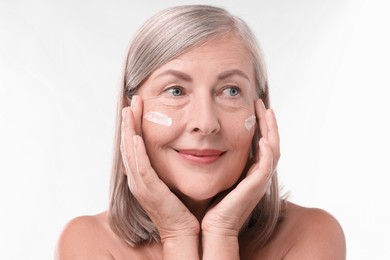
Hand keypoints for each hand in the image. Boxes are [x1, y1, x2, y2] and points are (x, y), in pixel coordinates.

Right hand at [120, 96, 198, 241]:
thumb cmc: (182, 207)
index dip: (134, 125)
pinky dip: (138, 151)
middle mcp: (137, 179)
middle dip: (130, 121)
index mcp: (142, 176)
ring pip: (131, 152)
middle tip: (134, 101)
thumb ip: (171, 163)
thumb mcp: (173, 179)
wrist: (183, 231)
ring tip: (131, 110)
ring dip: (130, 130)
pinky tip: (137, 136)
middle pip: (129, 144)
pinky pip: (141, 168)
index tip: (139, 106)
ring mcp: (141, 186)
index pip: (134, 145)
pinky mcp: (149, 191)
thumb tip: (181, 145)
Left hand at [201, 99, 279, 236]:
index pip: (262, 143)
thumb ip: (222, 160)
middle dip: (268, 123)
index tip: (254, 108)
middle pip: (272, 143)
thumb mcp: (220, 175)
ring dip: (272, 131)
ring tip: (267, 112)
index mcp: (252, 171)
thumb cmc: (214, 203)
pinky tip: (263, 139)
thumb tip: (210, 142)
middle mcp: (259, 175)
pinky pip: (267, 167)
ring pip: (274, 151)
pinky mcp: (256, 188)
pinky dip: (268, 152)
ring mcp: (260, 181)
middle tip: (261, 104)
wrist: (214, 227)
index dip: (261, 125)